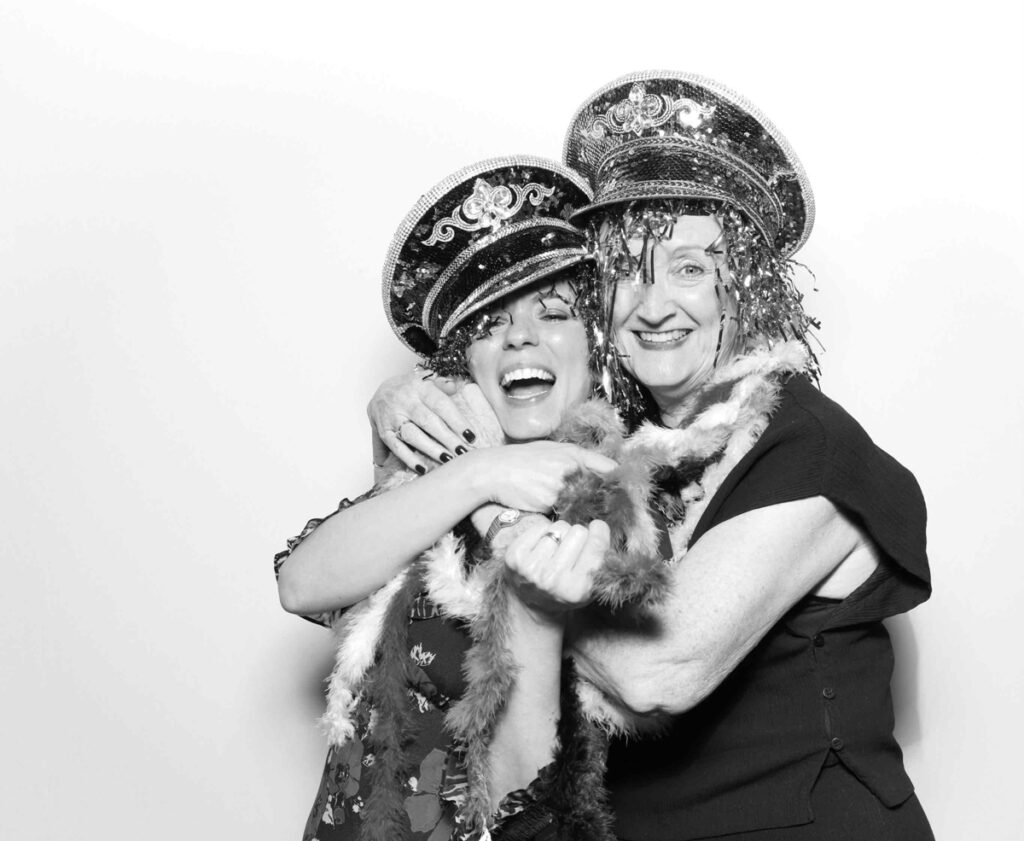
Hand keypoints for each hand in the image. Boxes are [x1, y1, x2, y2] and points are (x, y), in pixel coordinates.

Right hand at [368, 371, 476, 471]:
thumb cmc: (411, 390)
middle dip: (447, 438)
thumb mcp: (426, 379)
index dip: (456, 420)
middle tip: (463, 451)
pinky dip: (409, 459)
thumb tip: (454, 387)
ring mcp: (393, 418)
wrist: (380, 392)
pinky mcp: (384, 432)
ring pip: (413, 436)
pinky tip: (423, 469)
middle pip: (428, 421)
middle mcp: (405, 402)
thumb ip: (442, 383)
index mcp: (419, 387)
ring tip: (448, 460)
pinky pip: (397, 448)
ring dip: (431, 449)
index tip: (471, 435)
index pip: (441, 404)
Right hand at [466, 442, 616, 513]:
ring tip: (580, 518)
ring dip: (585, 511)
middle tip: (614, 511)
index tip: (630, 492)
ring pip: (582, 504)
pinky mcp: (549, 501)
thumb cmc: (520, 461)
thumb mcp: (550, 450)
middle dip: (606, 501)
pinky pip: (564, 512)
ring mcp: (560, 485)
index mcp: (573, 453)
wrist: (491, 471)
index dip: (620, 481)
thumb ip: (573, 459)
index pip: (608, 467)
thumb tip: (599, 470)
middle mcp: (570, 467)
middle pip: (599, 489)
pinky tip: (559, 516)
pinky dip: (565, 516)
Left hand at [502, 519, 609, 614]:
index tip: (597, 527)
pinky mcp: (514, 557)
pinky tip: (543, 547)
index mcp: (577, 589)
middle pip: (578, 531)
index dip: (600, 532)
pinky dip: (544, 532)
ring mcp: (531, 568)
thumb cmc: (566, 591)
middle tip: (572, 548)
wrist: (532, 606)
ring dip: (561, 534)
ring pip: (559, 527)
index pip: (596, 545)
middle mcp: (553, 579)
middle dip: (579, 535)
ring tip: (557, 550)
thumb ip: (601, 558)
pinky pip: (540, 527)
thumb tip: (599, 526)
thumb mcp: (591, 585)